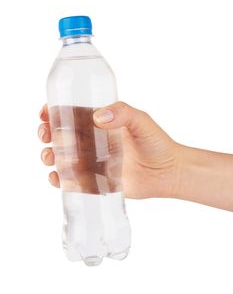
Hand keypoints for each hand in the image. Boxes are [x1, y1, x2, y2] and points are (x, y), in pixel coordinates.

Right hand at [38, 102, 180, 198]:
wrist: (168, 172)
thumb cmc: (156, 143)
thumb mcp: (141, 121)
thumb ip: (123, 113)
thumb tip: (97, 117)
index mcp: (100, 123)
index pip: (71, 114)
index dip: (54, 112)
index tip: (45, 113)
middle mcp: (92, 141)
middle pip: (60, 135)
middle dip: (47, 133)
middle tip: (46, 134)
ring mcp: (92, 161)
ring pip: (61, 157)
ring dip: (49, 155)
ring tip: (50, 156)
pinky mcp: (95, 181)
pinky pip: (71, 180)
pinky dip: (59, 179)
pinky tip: (56, 177)